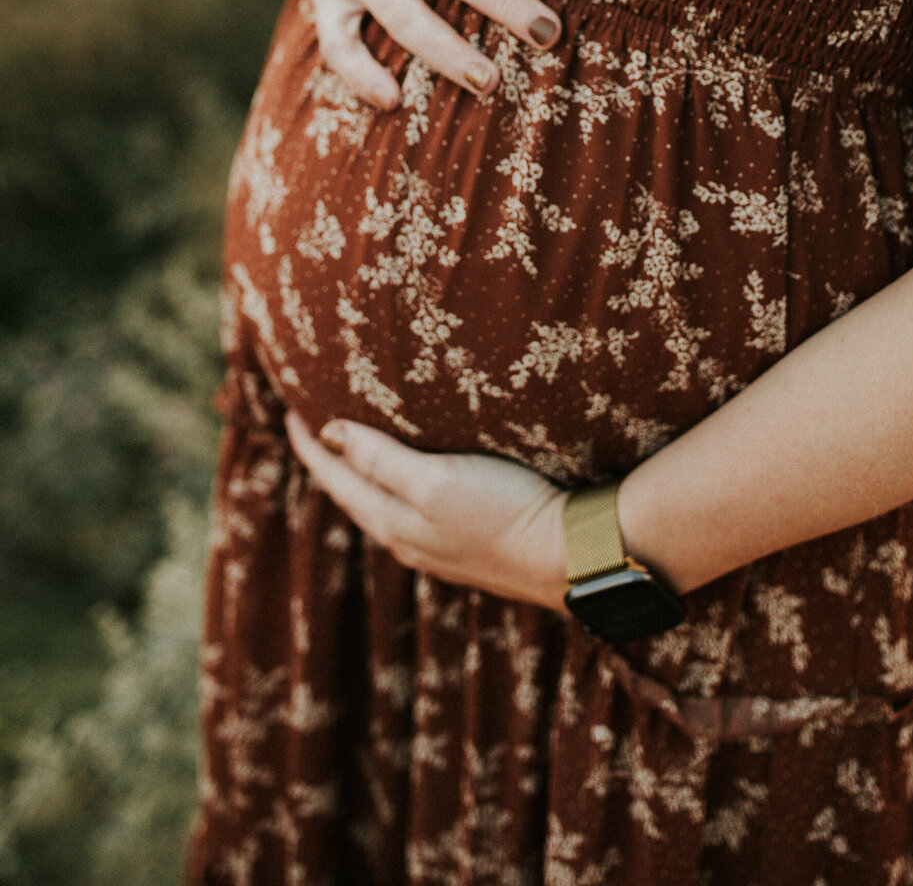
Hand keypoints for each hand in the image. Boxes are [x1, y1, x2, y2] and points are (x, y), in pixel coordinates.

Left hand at [286, 412, 568, 610]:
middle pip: (352, 495)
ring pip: (379, 506)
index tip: (289, 412)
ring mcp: (436, 547)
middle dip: (327, 462)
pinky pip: (408, 513)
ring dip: (359, 477)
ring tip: (351, 449)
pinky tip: (408, 482)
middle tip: (310, 426)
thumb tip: (328, 434)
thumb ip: (381, 459)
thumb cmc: (502, 510)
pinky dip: (392, 489)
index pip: (334, 478)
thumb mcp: (435, 479)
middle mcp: (406, 539)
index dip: (309, 445)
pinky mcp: (465, 545)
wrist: (567, 557)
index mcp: (391, 520)